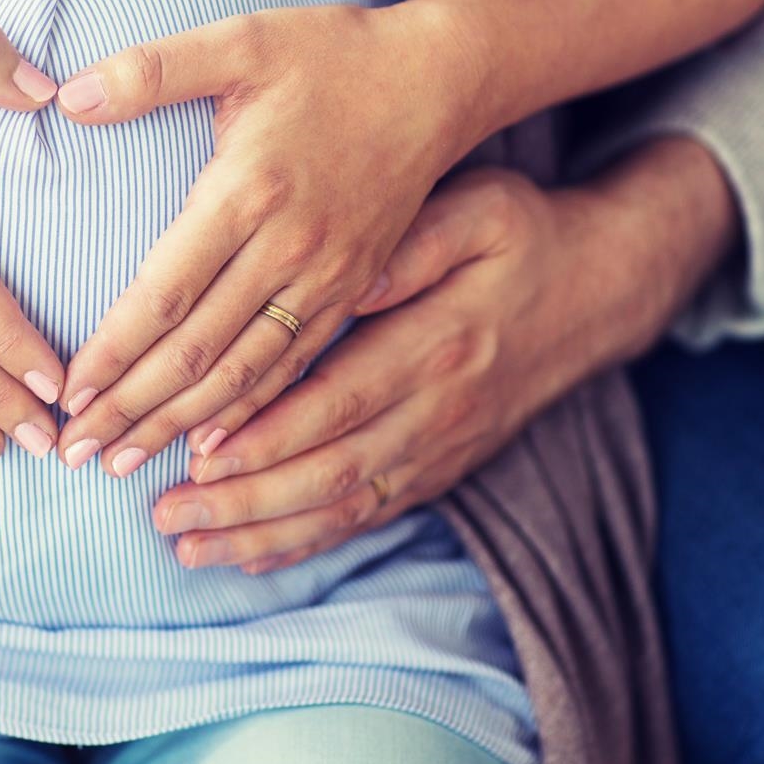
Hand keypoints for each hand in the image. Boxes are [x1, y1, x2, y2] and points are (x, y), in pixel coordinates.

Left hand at [51, 1, 489, 475]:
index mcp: (250, 190)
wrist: (440, 79)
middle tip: (75, 453)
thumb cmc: (332, 54)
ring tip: (123, 465)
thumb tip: (66, 96)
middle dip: (132, 408)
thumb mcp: (241, 39)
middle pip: (199, 350)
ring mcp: (328, 277)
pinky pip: (294, 367)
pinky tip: (210, 448)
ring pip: (244, 373)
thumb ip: (151, 69)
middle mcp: (290, 248)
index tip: (66, 394)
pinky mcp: (353, 290)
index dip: (112, 352)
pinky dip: (249, 414)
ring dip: (180, 424)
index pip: (165, 293)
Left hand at [149, 142, 735, 571]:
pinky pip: (369, 517)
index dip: (268, 432)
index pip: (339, 399)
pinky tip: (247, 553)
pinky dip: (306, 541)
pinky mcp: (442, 467)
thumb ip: (411, 241)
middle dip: (243, 499)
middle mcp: (440, 409)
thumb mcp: (479, 209)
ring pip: (344, 506)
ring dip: (262, 531)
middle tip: (164, 512)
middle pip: (331, 470)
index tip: (196, 450)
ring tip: (185, 544)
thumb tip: (350, 273)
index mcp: (438, 341)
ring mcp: (442, 446)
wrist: (599, 290)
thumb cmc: (522, 234)